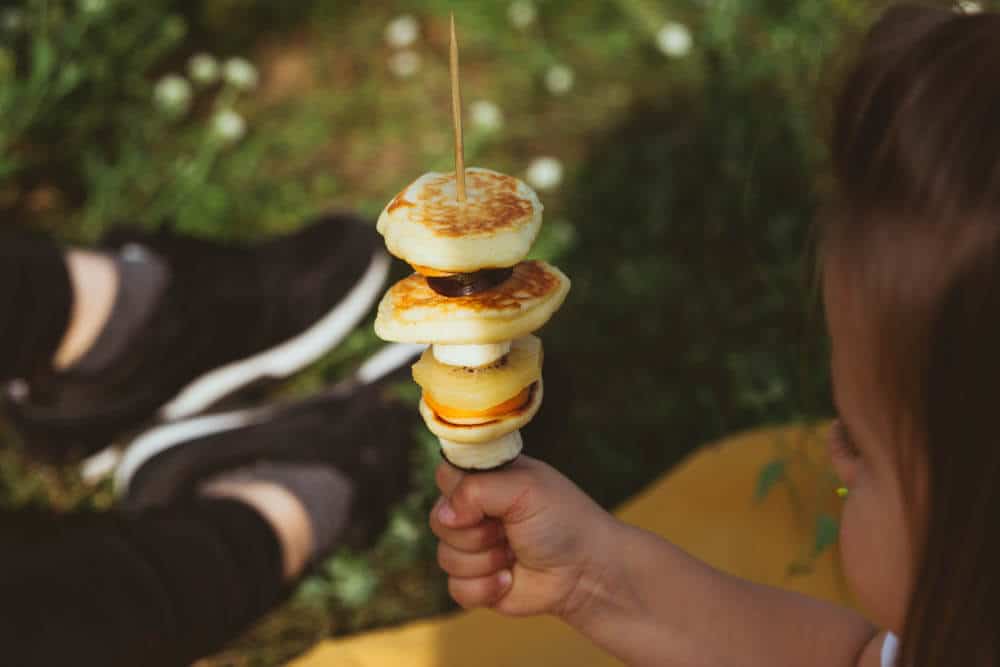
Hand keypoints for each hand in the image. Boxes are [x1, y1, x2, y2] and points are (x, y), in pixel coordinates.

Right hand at [430, 456, 616, 619]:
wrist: (585, 572)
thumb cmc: (562, 521)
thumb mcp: (523, 488)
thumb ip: (476, 490)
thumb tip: (445, 515)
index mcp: (486, 480)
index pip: (445, 476)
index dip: (458, 492)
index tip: (486, 499)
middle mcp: (475, 512)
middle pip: (438, 519)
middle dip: (475, 531)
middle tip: (506, 529)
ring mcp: (474, 547)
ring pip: (445, 556)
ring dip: (485, 560)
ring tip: (513, 554)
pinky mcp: (475, 581)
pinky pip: (454, 587)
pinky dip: (485, 587)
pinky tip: (509, 579)